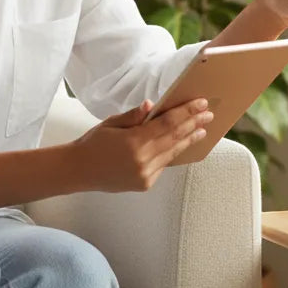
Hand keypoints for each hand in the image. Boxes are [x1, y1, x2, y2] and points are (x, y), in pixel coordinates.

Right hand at [74, 97, 214, 191]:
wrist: (79, 171)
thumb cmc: (94, 142)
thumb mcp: (112, 123)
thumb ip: (134, 115)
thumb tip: (153, 105)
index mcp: (133, 142)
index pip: (168, 123)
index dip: (187, 112)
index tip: (201, 103)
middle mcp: (142, 160)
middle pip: (175, 137)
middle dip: (194, 124)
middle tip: (209, 113)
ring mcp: (145, 174)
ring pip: (172, 153)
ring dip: (189, 139)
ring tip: (203, 129)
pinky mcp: (145, 184)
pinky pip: (164, 164)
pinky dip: (174, 152)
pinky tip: (183, 143)